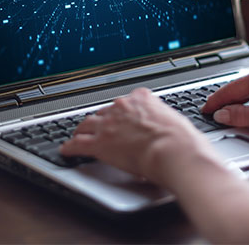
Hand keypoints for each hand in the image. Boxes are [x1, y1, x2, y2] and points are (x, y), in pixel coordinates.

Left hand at [60, 88, 219, 183]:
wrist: (174, 150)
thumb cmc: (181, 140)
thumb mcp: (175, 121)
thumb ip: (163, 121)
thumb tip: (167, 129)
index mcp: (142, 98)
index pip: (126, 102)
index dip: (121, 112)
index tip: (120, 117)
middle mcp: (122, 107)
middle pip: (104, 112)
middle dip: (102, 121)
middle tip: (100, 129)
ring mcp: (108, 124)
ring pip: (87, 124)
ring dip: (81, 130)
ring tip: (78, 135)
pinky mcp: (99, 143)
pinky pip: (78, 143)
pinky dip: (70, 147)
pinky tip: (66, 150)